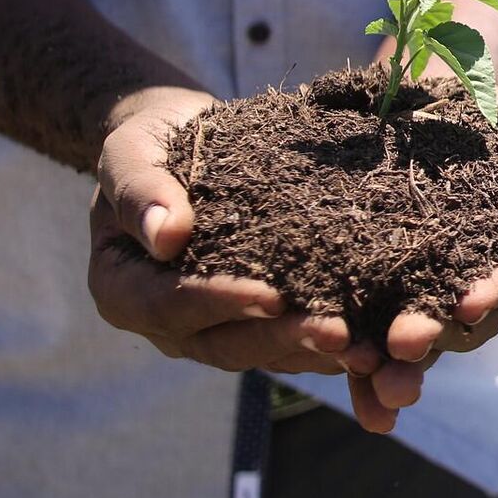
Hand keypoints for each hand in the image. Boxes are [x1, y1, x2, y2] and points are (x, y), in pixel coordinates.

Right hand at [86, 86, 354, 377]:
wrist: (180, 143)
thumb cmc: (149, 144)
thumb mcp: (131, 154)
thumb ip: (140, 192)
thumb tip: (167, 237)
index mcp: (123, 290)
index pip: (169, 306)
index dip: (220, 303)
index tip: (271, 296)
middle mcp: (167, 324)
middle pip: (224, 344)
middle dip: (282, 339)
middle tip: (337, 334)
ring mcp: (211, 329)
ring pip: (264, 352)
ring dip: (315, 353)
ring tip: (368, 351)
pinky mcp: (252, 322)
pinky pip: (289, 343)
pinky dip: (329, 348)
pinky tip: (375, 344)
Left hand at [346, 87, 497, 432]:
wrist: (429, 100)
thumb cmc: (483, 114)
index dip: (492, 292)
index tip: (469, 304)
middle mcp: (471, 281)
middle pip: (460, 325)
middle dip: (434, 337)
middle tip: (406, 346)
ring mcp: (424, 292)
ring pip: (419, 341)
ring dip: (398, 368)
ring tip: (372, 381)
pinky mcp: (377, 294)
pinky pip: (369, 336)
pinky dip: (360, 368)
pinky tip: (341, 376)